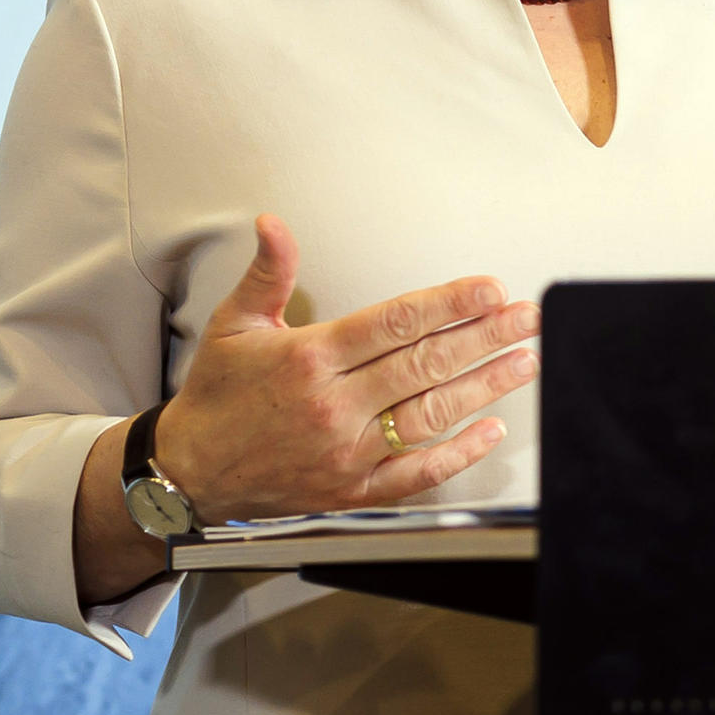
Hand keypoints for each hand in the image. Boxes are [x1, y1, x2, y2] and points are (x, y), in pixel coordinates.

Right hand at [152, 215, 544, 520]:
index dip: (449, 304)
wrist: (186, 472)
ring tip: (525, 361)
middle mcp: (332, 405)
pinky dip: (458, 454)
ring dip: (485, 387)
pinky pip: (417, 474)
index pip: (395, 322)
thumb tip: (272, 223)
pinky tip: (490, 430)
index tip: (490, 290)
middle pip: (425, 364)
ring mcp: (346, 452)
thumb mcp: (233, 324)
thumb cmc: (217, 397)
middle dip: (485, 337)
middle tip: (527, 318)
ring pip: (430, 414)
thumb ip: (267, 272)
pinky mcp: (353, 491)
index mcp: (309, 358)